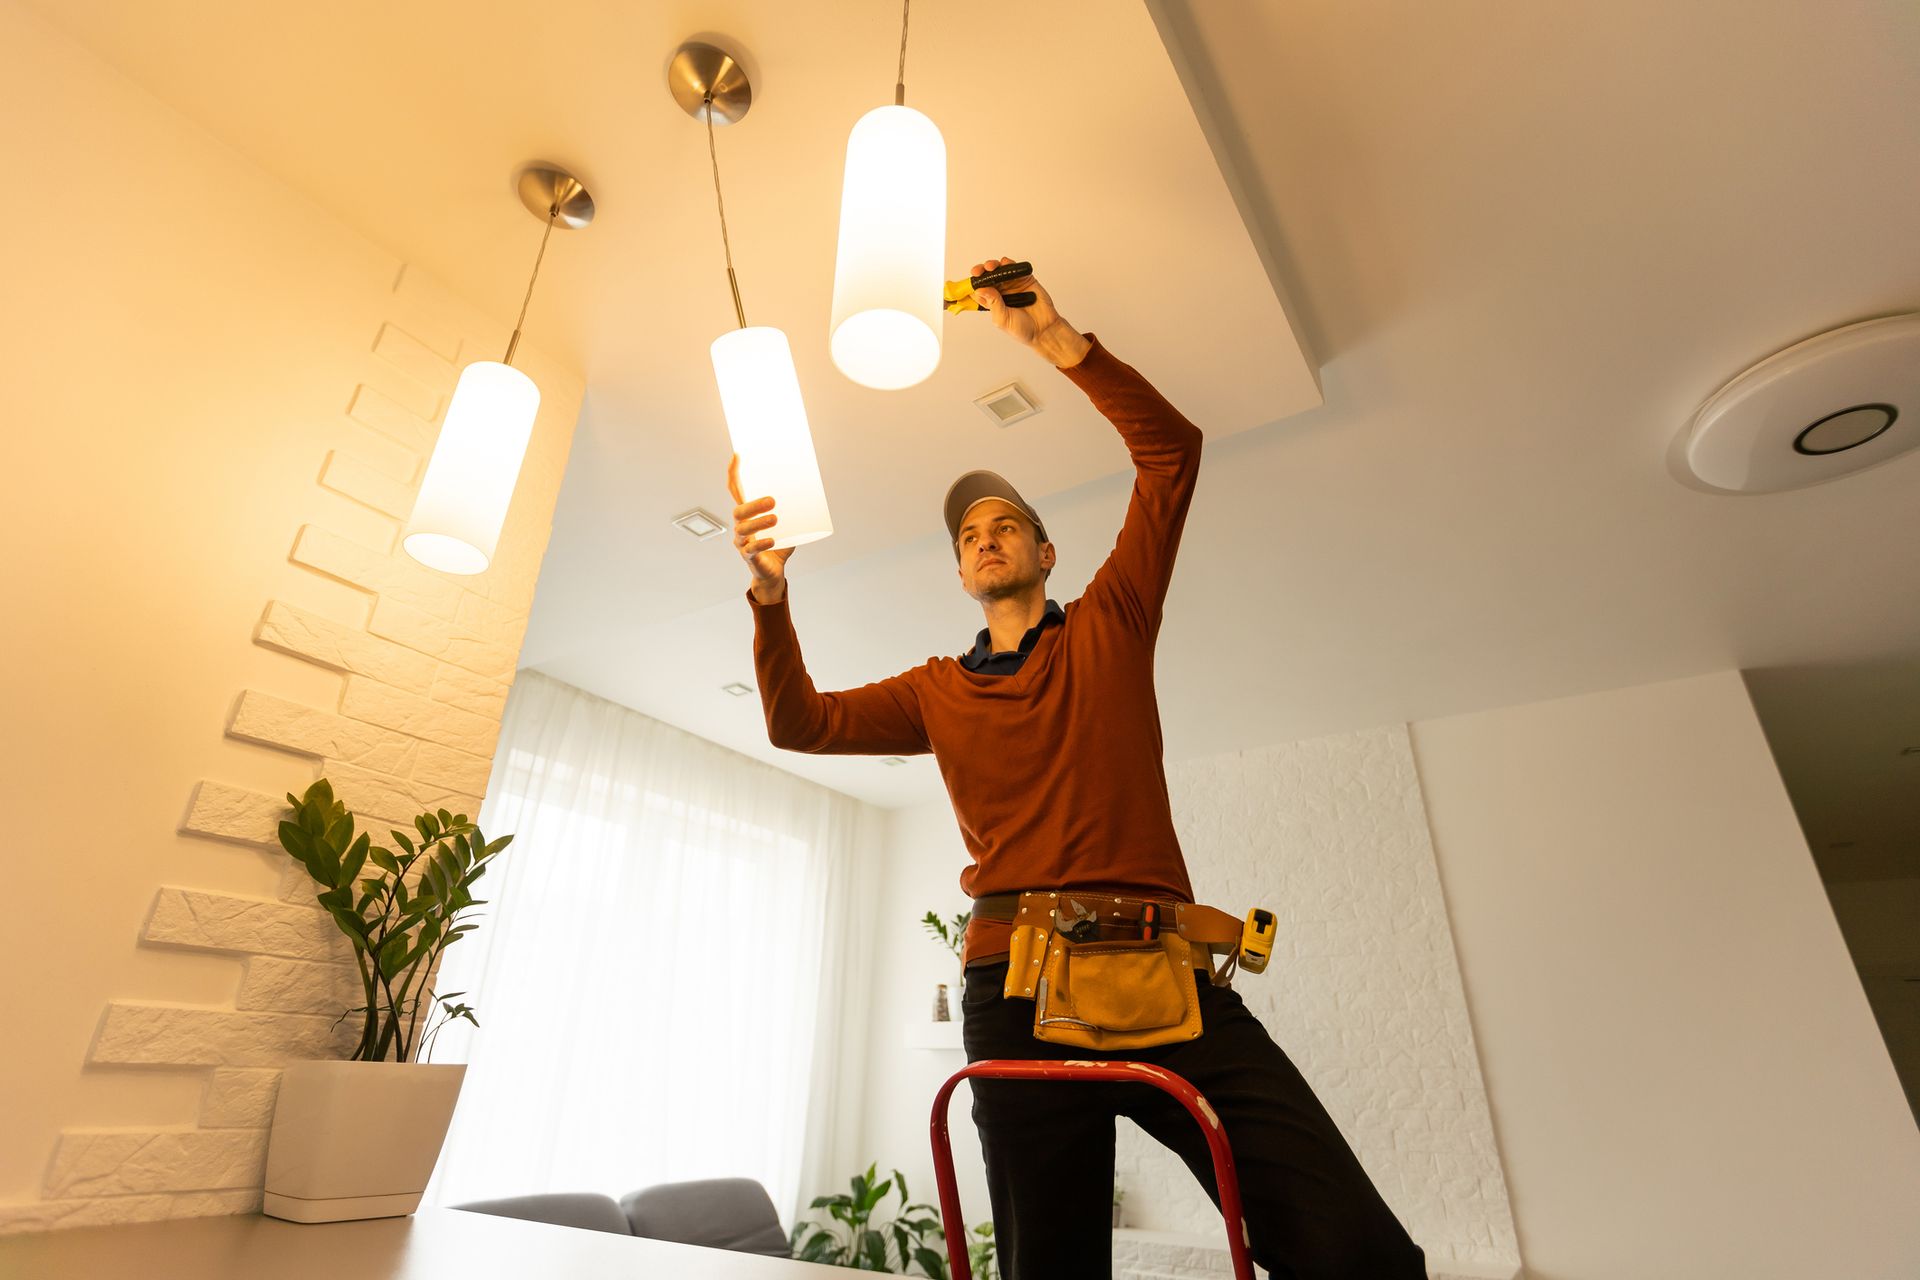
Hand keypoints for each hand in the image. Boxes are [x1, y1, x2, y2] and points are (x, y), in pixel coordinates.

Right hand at [727, 453, 792, 600]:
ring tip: (775, 519)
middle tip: (772, 500)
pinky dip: (761, 544)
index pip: (736, 491)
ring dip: (758, 522)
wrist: (774, 573)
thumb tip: (815, 490)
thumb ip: (795, 510)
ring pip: (743, 529)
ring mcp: (742, 542)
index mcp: (747, 514)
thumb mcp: (788, 525)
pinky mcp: (748, 557)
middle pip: (739, 510)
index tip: (737, 457)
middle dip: (753, 504)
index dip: (734, 474)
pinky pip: (751, 550)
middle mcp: (741, 526)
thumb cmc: (778, 545)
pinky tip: (772, 541)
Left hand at [969, 256, 1090, 367]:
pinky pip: (1014, 268)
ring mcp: (1012, 285)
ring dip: (993, 266)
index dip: (973, 283)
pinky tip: (1005, 264)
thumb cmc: (1023, 329)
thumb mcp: (1002, 319)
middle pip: (987, 277)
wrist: (1044, 329)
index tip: (970, 279)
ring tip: (991, 267)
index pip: (978, 290)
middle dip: (981, 272)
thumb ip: (992, 303)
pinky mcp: (1024, 279)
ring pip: (999, 270)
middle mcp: (1001, 292)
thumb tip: (980, 289)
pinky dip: (1008, 263)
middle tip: (978, 271)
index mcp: (992, 303)